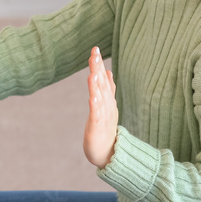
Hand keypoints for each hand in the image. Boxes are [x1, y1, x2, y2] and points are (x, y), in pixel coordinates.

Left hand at [84, 47, 117, 168]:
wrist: (108, 153)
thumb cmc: (104, 129)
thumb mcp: (106, 106)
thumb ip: (107, 89)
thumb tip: (107, 71)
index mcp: (108, 100)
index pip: (103, 79)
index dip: (99, 64)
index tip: (95, 49)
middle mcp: (107, 105)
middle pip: (102, 84)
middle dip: (98, 68)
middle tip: (95, 52)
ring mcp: (103, 116)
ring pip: (100, 97)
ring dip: (97, 84)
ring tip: (93, 71)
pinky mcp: (97, 127)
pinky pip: (96, 114)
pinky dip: (95, 105)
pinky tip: (92, 96)